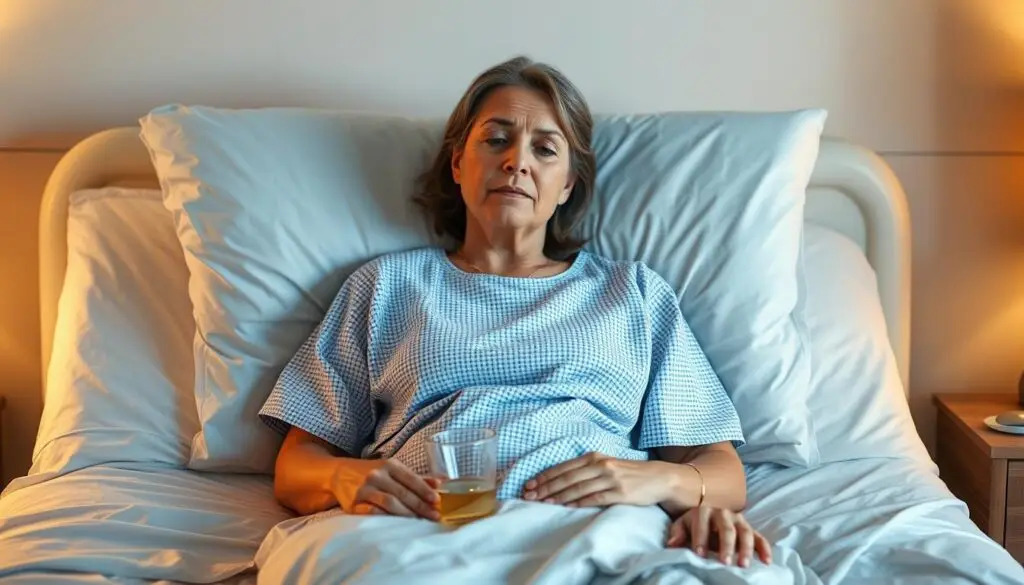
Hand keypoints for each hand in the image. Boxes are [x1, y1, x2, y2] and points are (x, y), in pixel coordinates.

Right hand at [332, 458, 440, 520]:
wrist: (338, 473)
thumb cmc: (371, 472)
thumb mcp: (392, 469)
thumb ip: (416, 477)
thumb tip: (441, 482)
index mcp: (389, 465)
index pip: (411, 478)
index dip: (425, 490)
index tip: (437, 501)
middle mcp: (377, 475)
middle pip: (402, 493)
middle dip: (420, 505)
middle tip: (434, 515)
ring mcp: (364, 489)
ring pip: (389, 503)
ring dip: (407, 513)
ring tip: (419, 521)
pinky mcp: (353, 503)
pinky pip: (372, 512)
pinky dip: (386, 517)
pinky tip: (396, 523)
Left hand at [522, 452, 675, 506]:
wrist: (659, 478)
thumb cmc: (629, 473)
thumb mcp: (607, 465)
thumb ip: (587, 470)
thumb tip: (561, 480)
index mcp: (595, 457)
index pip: (563, 467)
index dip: (544, 477)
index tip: (529, 485)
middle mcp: (601, 465)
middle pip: (567, 477)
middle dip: (545, 487)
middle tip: (529, 496)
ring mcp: (611, 479)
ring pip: (578, 488)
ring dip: (558, 496)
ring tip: (543, 503)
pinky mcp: (620, 493)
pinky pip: (595, 498)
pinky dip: (579, 502)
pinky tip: (567, 507)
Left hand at [667, 506, 771, 567]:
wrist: (706, 517)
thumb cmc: (692, 525)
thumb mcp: (681, 526)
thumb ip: (677, 534)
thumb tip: (673, 543)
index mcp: (704, 511)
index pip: (702, 525)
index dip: (700, 539)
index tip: (700, 555)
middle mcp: (723, 513)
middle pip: (726, 529)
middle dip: (726, 546)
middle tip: (725, 562)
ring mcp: (739, 520)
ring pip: (745, 532)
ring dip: (746, 549)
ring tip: (743, 565)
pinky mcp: (750, 528)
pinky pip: (760, 537)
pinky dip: (764, 549)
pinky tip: (766, 562)